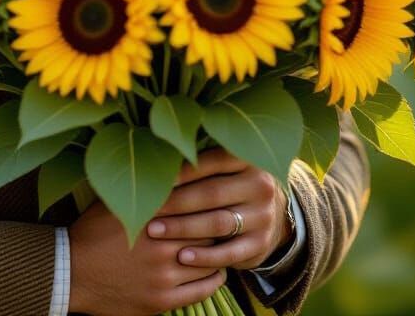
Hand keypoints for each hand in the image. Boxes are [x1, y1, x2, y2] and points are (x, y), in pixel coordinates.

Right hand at [67, 195, 223, 315]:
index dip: (210, 198)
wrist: (70, 272)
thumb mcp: (114, 200)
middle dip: (216, 223)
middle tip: (226, 218)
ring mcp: (162, 273)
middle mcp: (159, 242)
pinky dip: (215, 278)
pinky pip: (203, 289)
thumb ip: (145, 187)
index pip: (196, 201)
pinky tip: (215, 270)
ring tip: (223, 244)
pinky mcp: (162, 299)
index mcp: (149, 213)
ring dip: (218, 251)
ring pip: (209, 259)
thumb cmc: (92, 231)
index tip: (219, 194)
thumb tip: (172, 166)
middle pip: (206, 229)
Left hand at [144, 147, 294, 274]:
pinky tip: (182, 257)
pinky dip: (204, 256)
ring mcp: (263, 216)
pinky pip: (229, 252)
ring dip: (183, 227)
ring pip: (218, 222)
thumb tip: (155, 157)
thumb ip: (198, 161)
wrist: (267, 216)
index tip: (154, 178)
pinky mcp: (260, 245)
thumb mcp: (223, 169)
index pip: (213, 161)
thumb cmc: (228, 186)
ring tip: (155, 230)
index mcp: (248, 160)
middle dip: (176, 201)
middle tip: (148, 208)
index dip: (183, 170)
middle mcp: (260, 186)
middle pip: (212, 192)